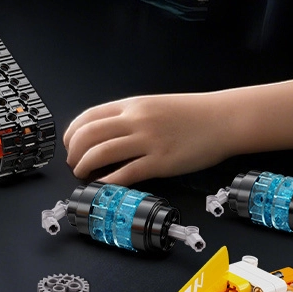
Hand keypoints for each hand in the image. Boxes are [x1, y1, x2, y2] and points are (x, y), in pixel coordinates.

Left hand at [63, 94, 234, 185]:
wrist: (223, 119)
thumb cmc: (191, 114)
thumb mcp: (154, 106)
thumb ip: (130, 116)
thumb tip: (105, 133)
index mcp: (132, 105)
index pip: (88, 117)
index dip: (72, 134)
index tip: (70, 146)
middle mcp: (136, 120)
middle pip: (88, 135)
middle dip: (74, 153)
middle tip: (74, 164)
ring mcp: (148, 141)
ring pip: (101, 153)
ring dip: (85, 167)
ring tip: (84, 175)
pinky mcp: (161, 162)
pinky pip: (125, 173)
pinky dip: (108, 182)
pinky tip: (103, 186)